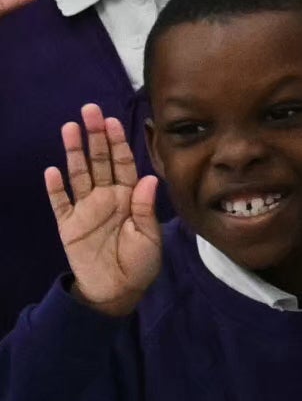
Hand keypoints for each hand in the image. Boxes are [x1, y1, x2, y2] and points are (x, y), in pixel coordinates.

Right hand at [45, 111, 157, 318]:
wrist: (117, 290)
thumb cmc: (140, 262)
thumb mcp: (148, 236)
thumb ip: (145, 208)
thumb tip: (149, 178)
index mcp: (130, 196)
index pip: (124, 163)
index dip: (118, 142)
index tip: (114, 120)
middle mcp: (107, 197)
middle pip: (99, 161)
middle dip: (95, 136)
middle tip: (89, 110)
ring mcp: (85, 208)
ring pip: (78, 174)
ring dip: (74, 152)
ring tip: (70, 128)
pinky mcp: (68, 224)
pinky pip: (60, 203)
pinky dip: (55, 188)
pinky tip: (52, 171)